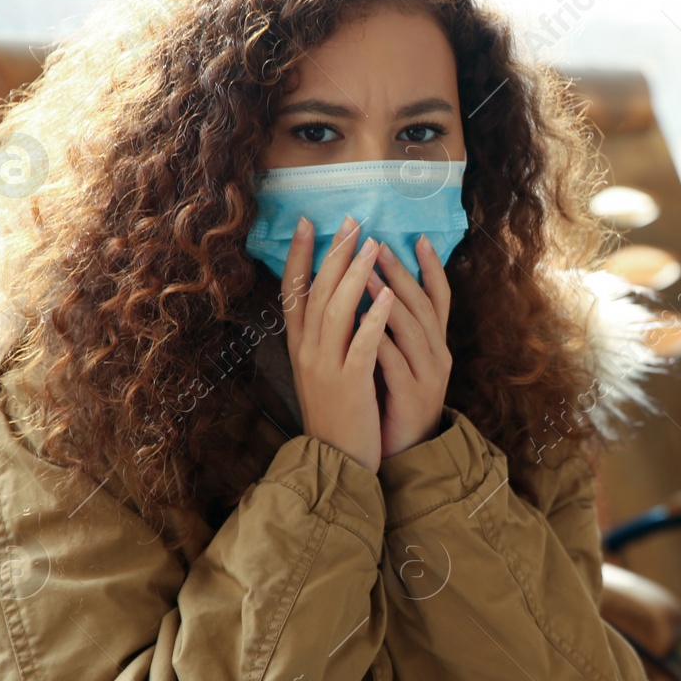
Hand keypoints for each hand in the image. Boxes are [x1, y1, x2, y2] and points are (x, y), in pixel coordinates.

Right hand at [281, 215, 395, 472]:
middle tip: (351, 221)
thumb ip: (323, 335)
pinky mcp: (350, 383)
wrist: (336, 459)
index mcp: (299, 346)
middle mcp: (307, 351)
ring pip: (336, 310)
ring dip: (355, 274)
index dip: (298, 255)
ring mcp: (326, 367)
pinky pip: (361, 344)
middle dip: (333, 253)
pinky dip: (372, 317)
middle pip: (316, 291)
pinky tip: (387, 294)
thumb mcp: (321, 369)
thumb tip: (332, 295)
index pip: (293, 291)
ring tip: (372, 244)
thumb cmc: (336, 412)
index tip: (307, 222)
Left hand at [366, 234, 453, 457]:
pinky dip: (379, 340)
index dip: (432, 268)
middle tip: (377, 245)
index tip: (418, 238)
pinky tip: (361, 323)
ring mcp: (428, 376)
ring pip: (412, 329)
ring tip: (363, 273)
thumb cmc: (395, 402)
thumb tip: (373, 290)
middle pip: (424, 306)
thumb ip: (395, 331)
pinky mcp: (413, 397)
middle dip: (400, 274)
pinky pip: (396, 362)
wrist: (404, 454)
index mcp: (435, 345)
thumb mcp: (400, 361)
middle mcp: (438, 355)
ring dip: (388, 299)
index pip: (439, 299)